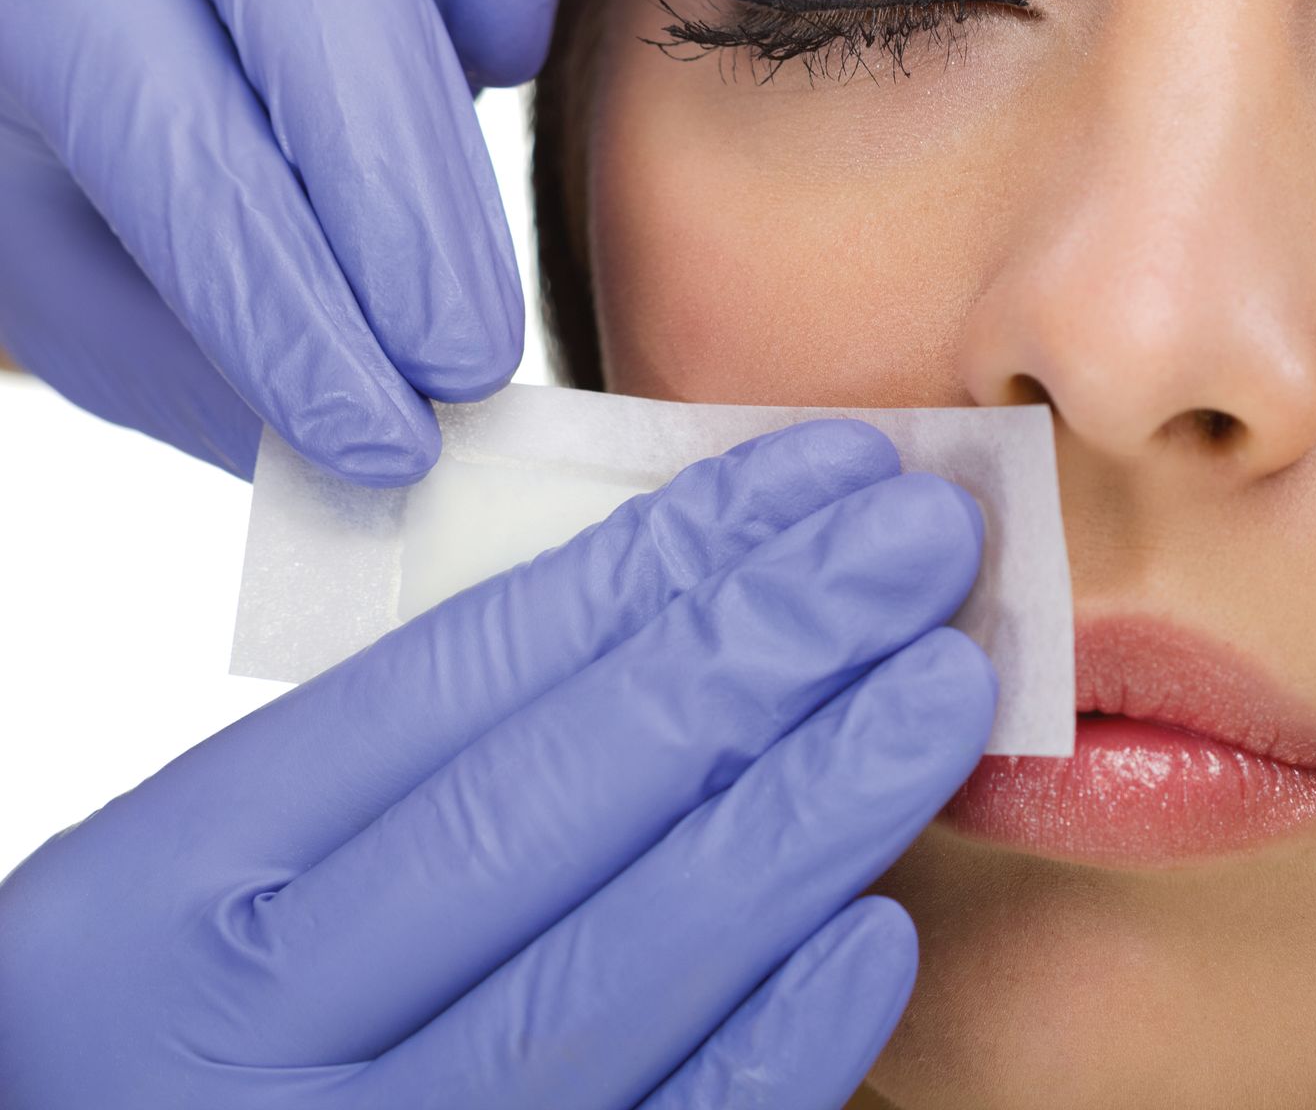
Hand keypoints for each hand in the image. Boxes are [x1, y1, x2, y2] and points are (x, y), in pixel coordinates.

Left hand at [0, 0, 556, 484]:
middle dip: (408, 221)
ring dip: (451, 126)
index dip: (284, 297)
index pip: (165, 126)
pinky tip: (472, 58)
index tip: (374, 437)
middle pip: (305, 11)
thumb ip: (147, 324)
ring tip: (446, 248)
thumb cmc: (62, 61)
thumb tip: (303, 441)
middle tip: (466, 369)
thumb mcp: (38, 199)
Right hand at [0, 419, 995, 1108]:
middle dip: (768, 645)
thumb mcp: (224, 869)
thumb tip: (680, 603)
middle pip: (558, 800)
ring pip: (632, 966)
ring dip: (816, 808)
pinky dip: (780, 1038)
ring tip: (944, 685)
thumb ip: (405, 760)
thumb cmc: (185, 1022)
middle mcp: (255, 1037)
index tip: (813, 476)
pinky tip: (880, 924)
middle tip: (921, 540)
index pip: (457, 680)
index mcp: (172, 888)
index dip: (663, 561)